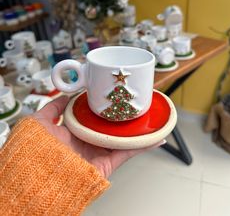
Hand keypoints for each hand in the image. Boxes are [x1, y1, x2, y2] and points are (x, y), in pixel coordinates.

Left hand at [33, 96, 165, 178]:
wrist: (37, 173)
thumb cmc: (35, 148)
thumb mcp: (40, 120)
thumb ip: (52, 108)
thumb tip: (64, 95)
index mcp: (74, 131)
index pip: (92, 117)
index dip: (104, 107)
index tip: (114, 97)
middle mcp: (88, 141)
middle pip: (110, 127)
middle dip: (123, 117)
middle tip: (136, 104)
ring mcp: (98, 152)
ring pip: (122, 138)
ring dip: (137, 130)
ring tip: (151, 118)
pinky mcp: (106, 163)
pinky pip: (127, 152)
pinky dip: (142, 145)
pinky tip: (154, 137)